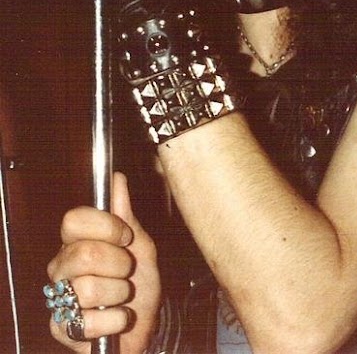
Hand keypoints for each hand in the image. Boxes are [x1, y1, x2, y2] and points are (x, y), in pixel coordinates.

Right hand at [47, 172, 160, 352]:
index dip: (105, 226)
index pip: (73, 220)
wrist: (145, 323)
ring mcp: (59, 298)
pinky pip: (88, 321)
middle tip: (126, 271)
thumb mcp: (140, 245)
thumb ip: (126, 216)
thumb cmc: (140, 281)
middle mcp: (61, 267)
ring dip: (119, 293)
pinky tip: (117, 317)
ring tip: (122, 296)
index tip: (125, 236)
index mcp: (76, 242)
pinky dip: (115, 320)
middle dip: (118, 263)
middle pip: (84, 253)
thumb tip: (117, 180)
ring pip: (89, 287)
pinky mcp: (61, 328)